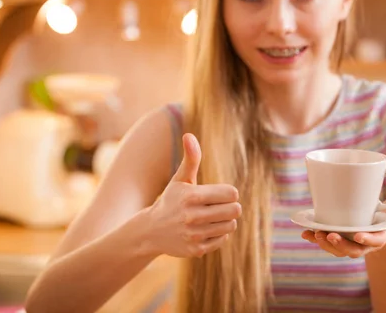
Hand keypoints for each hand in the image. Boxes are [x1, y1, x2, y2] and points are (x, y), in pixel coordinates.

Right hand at [143, 133, 241, 257]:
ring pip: (230, 225)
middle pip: (234, 210)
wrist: (151, 231)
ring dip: (225, 220)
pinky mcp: (196, 250)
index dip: (229, 193)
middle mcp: (193, 216)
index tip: (221, 194)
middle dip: (231, 206)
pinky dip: (218, 234)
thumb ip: (190, 159)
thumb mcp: (180, 179)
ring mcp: (194, 235)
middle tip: (221, 206)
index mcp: (192, 196)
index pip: (231, 193)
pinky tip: (206, 229)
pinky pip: (222, 239)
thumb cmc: (171, 200)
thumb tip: (189, 135)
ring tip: (213, 217)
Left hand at [301, 197, 385, 258]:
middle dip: (341, 245)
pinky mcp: (342, 239)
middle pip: (354, 250)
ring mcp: (353, 243)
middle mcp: (367, 243)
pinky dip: (316, 239)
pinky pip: (329, 243)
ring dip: (326, 244)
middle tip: (330, 235)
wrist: (384, 224)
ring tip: (314, 234)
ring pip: (339, 250)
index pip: (377, 241)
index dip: (369, 240)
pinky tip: (305, 234)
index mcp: (384, 235)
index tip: (359, 236)